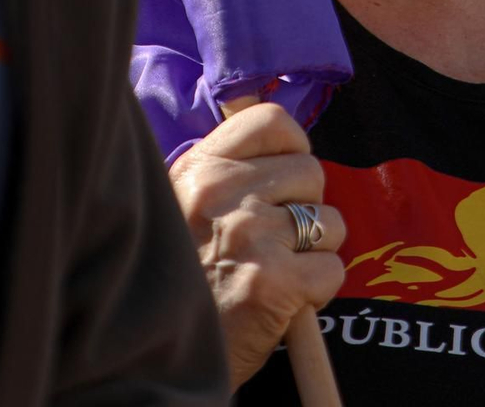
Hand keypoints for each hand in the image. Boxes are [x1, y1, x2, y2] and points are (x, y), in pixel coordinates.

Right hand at [170, 102, 346, 388]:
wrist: (152, 363)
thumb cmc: (180, 280)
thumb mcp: (182, 206)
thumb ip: (225, 170)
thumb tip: (282, 137)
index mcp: (200, 169)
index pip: (271, 121)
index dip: (291, 146)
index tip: (284, 176)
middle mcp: (223, 193)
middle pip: (311, 171)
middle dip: (305, 206)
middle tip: (275, 241)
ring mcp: (250, 235)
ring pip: (328, 220)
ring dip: (315, 250)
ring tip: (277, 271)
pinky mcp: (274, 282)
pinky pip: (332, 268)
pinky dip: (318, 290)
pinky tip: (284, 301)